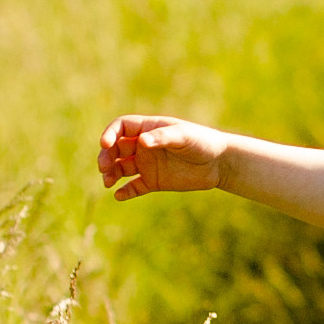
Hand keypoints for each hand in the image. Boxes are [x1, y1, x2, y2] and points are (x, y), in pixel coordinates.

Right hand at [99, 113, 227, 198]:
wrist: (219, 163)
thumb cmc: (202, 142)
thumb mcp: (183, 136)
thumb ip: (163, 137)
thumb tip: (141, 141)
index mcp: (149, 129)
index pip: (121, 127)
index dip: (110, 134)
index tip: (105, 143)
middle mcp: (144, 146)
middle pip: (115, 148)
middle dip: (106, 156)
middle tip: (103, 167)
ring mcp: (147, 164)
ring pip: (120, 168)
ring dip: (111, 173)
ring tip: (108, 182)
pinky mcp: (153, 182)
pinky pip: (133, 187)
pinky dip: (124, 192)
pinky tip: (119, 195)